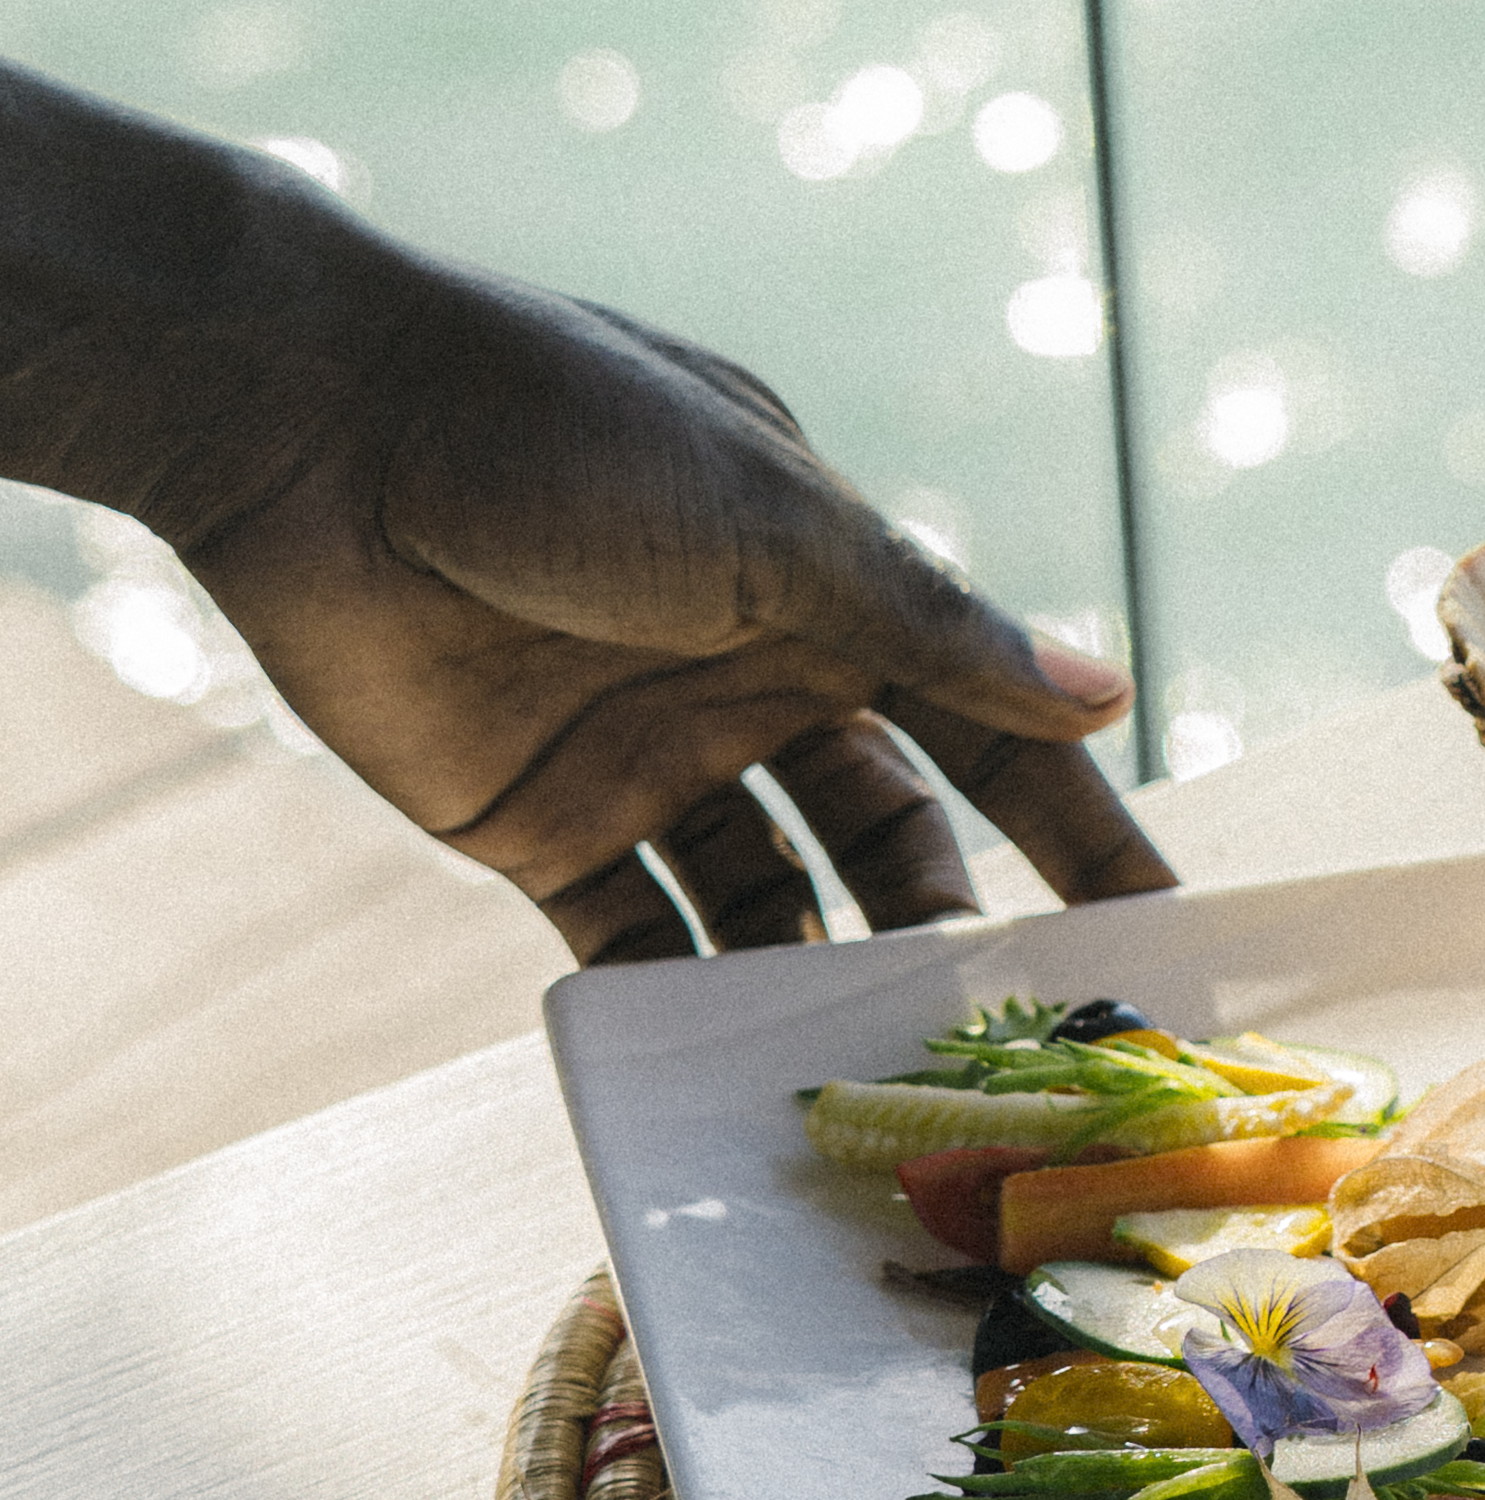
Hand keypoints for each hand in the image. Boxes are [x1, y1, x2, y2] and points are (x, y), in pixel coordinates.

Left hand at [183, 251, 1174, 963]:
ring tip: (873, 1067)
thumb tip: (1108, 694)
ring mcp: (650, 757)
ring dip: (820, 974)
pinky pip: (635, 936)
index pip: (991, 730)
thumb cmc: (563, 437)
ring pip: (774, 900)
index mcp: (837, 590)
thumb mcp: (777, 528)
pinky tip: (722, 1061)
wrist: (312, 432)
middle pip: (892, 835)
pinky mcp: (538, 823)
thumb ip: (934, 629)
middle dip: (949, 927)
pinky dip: (677, 998)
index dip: (1078, 828)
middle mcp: (759, 678)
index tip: (1156, 931)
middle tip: (1007, 1040)